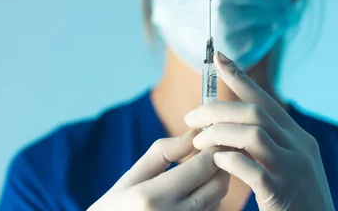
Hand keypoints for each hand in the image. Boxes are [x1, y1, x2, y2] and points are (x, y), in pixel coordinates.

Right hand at [88, 130, 229, 210]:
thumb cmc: (117, 206)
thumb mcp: (133, 176)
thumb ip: (163, 152)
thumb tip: (194, 134)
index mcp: (153, 196)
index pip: (203, 167)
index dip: (212, 149)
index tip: (209, 138)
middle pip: (217, 184)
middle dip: (219, 164)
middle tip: (209, 151)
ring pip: (218, 200)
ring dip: (215, 182)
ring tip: (198, 172)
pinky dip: (209, 200)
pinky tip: (193, 193)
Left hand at [184, 52, 334, 210]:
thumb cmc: (295, 202)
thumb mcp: (287, 165)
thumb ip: (266, 144)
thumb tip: (228, 124)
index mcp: (299, 138)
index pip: (266, 100)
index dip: (240, 77)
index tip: (217, 57)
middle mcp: (300, 148)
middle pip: (255, 112)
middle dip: (217, 109)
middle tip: (190, 116)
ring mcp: (293, 170)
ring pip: (253, 135)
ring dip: (218, 134)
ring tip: (197, 142)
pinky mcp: (283, 192)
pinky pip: (252, 169)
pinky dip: (229, 161)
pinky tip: (215, 162)